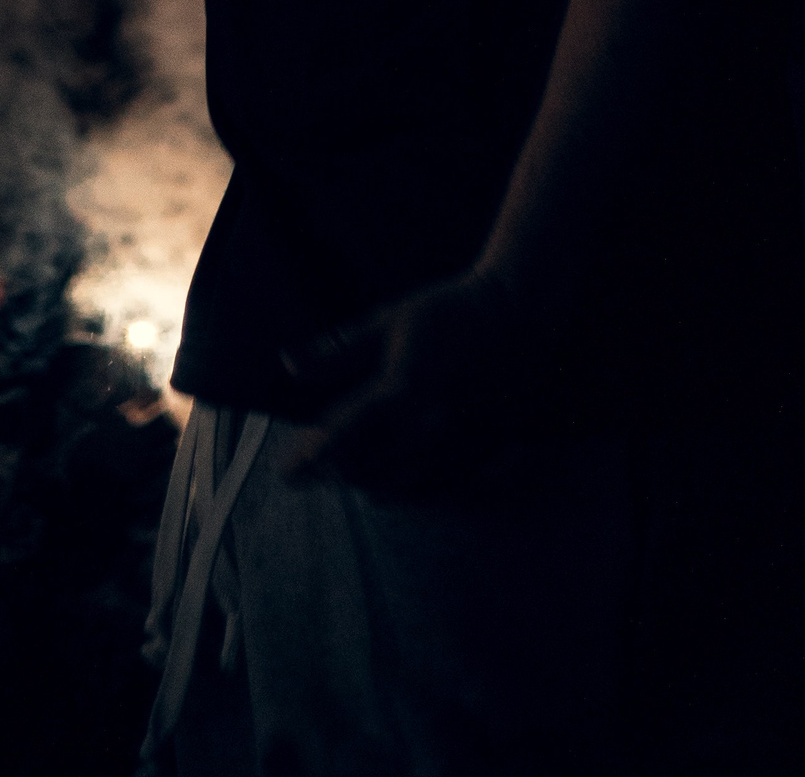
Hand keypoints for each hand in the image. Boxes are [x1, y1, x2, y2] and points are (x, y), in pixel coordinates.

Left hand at [280, 269, 530, 499]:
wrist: (517, 317)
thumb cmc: (447, 312)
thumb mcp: (388, 320)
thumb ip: (337, 351)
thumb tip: (288, 365)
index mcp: (400, 391)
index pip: (341, 438)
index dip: (308, 460)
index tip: (286, 475)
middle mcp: (426, 428)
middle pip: (363, 470)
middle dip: (333, 470)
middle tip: (313, 463)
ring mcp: (455, 446)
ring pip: (395, 487)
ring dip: (365, 480)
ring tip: (346, 469)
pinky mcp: (479, 455)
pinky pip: (431, 491)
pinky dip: (403, 489)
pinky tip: (391, 476)